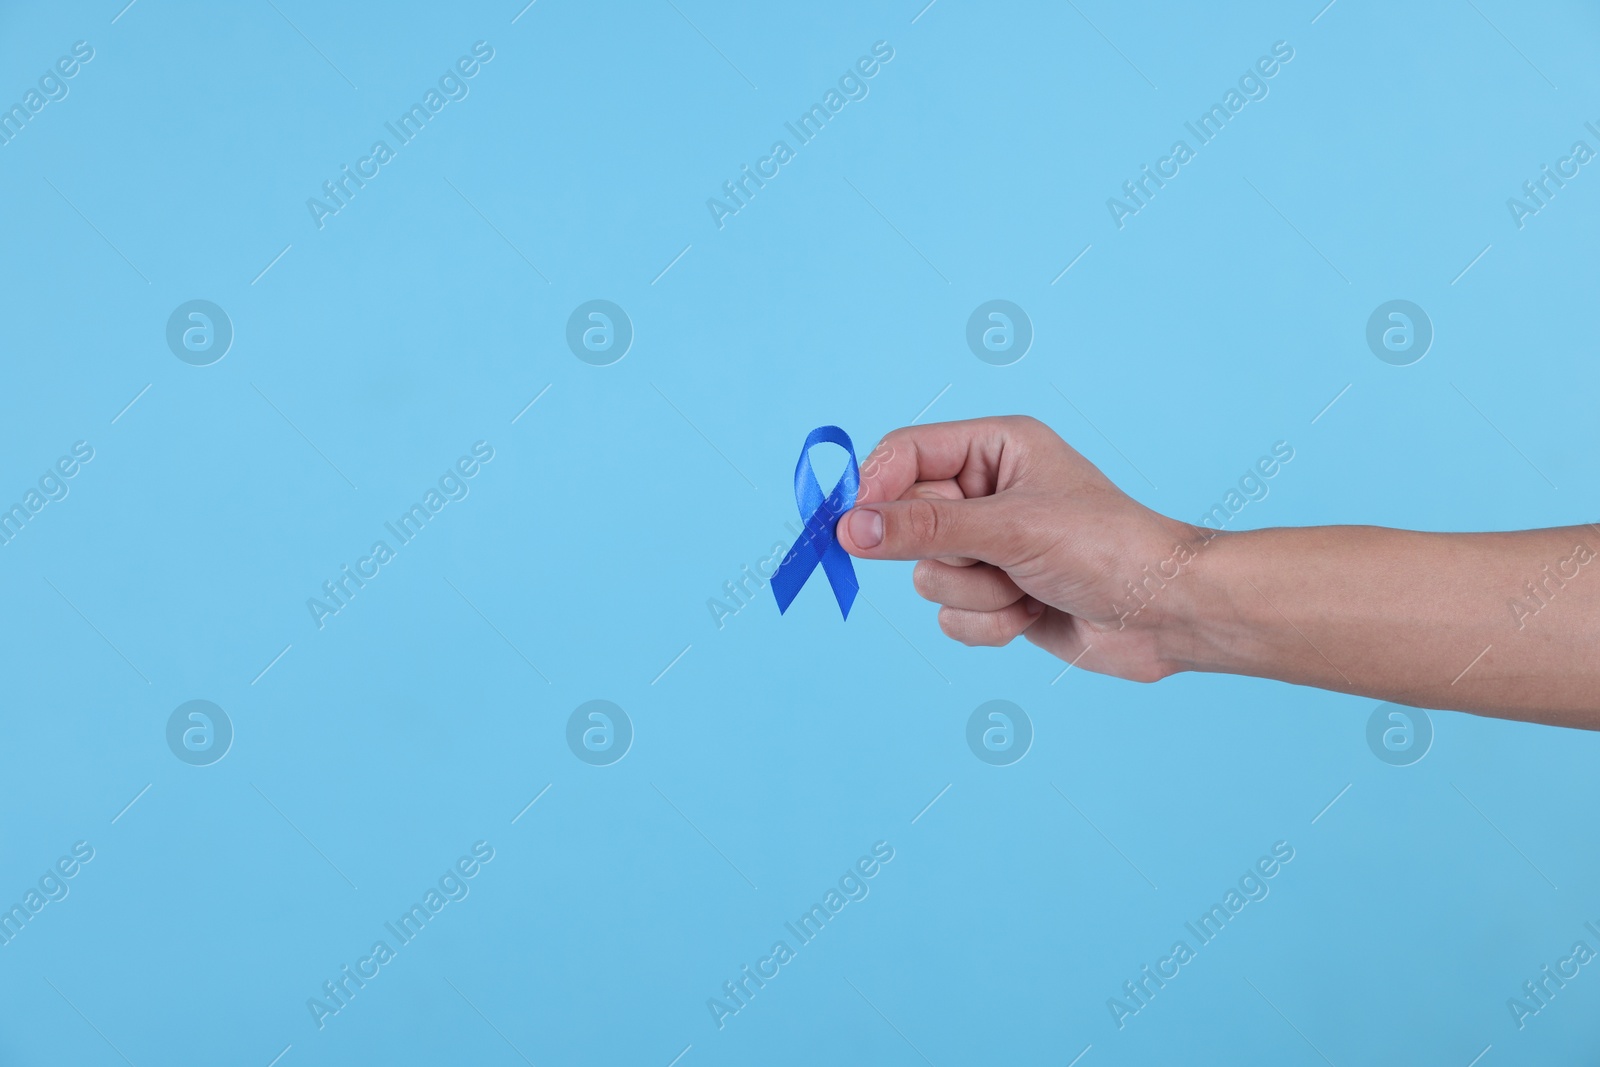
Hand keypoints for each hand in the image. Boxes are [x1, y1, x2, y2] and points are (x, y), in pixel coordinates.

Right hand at [837, 416, 1202, 681]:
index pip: (905, 453)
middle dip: (951, 553)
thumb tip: (850, 528)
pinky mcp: (994, 596)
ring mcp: (988, 547)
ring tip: (1028, 587)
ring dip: (977, 594)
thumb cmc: (1108, 548)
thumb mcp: (1011, 528)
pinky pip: (949, 616)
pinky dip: (988, 624)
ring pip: (926, 576)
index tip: (856, 528)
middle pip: (907, 521)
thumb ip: (926, 527)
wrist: (1167, 615)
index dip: (876, 488)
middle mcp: (985, 493)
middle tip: (993, 556)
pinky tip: (1034, 613)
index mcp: (994, 448)